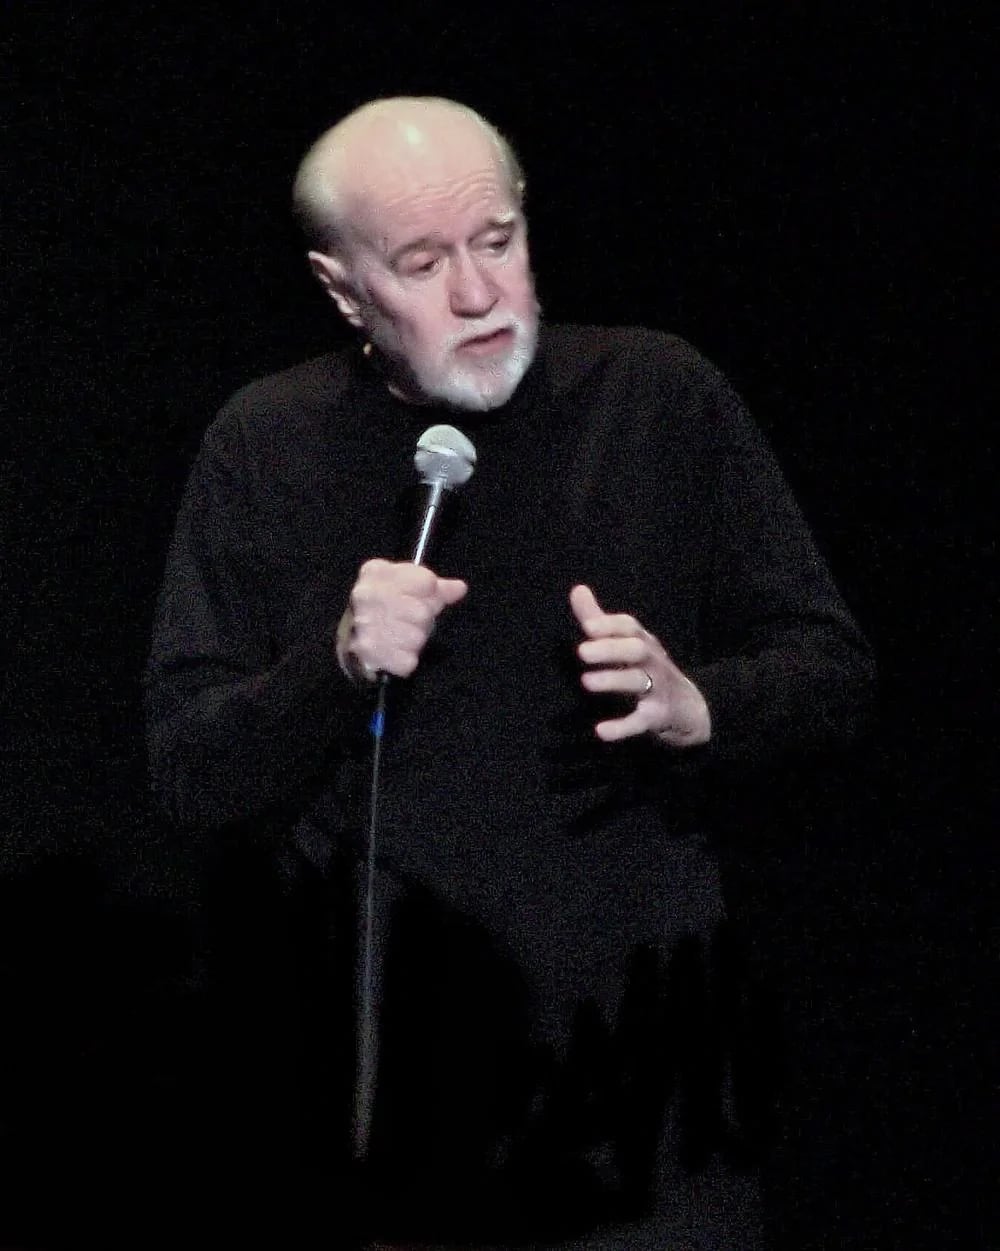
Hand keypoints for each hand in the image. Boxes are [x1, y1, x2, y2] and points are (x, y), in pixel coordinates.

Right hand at [337, 559, 467, 681]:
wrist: (353, 633)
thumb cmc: (387, 605)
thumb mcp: (410, 587)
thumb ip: (437, 587)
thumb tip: (460, 588)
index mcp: (377, 572)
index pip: (426, 582)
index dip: (429, 593)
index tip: (419, 597)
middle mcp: (366, 595)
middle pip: (422, 612)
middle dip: (422, 620)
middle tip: (409, 620)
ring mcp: (365, 624)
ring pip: (416, 638)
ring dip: (414, 640)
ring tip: (401, 635)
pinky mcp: (368, 652)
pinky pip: (408, 661)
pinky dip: (406, 660)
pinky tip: (396, 651)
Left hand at [570, 584, 710, 746]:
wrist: (692, 710)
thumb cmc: (648, 670)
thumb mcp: (626, 644)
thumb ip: (599, 620)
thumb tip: (576, 589)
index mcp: (643, 642)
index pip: (630, 627)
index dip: (610, 624)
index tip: (587, 626)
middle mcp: (652, 662)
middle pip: (636, 650)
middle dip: (611, 649)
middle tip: (581, 652)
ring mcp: (658, 689)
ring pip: (638, 682)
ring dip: (613, 680)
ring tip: (586, 682)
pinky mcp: (658, 716)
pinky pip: (641, 721)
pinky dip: (622, 727)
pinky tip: (601, 732)